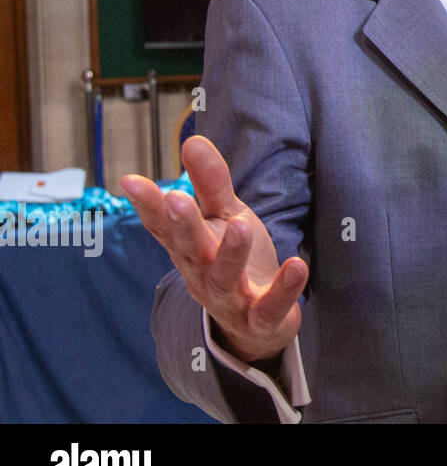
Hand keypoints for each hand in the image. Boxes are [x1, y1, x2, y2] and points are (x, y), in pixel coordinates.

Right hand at [119, 134, 307, 362]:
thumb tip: (192, 140)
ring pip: (225, 278)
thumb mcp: (225, 217)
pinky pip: (270, 307)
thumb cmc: (236, 261)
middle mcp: (203, 274)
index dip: (148, 205)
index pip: (164, 226)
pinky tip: (297, 265)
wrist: (256, 326)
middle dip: (183, 226)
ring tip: (241, 224)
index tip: (130, 180)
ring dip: (231, 253)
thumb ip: (211, 183)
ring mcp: (231, 299)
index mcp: (190, 248)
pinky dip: (284, 289)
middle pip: (190, 250)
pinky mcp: (262, 318)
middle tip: (176, 198)